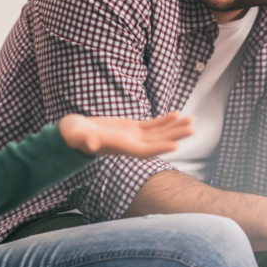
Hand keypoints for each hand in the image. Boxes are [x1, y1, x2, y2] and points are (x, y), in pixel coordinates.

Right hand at [58, 112, 193, 157]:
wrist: (72, 133)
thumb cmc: (74, 135)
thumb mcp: (77, 135)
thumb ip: (85, 139)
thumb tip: (91, 144)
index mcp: (120, 147)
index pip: (144, 151)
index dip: (160, 148)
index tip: (177, 145)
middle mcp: (130, 144)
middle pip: (157, 142)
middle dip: (175, 135)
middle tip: (193, 128)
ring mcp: (132, 136)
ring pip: (158, 133)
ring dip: (175, 128)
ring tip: (191, 120)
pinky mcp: (131, 128)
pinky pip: (152, 125)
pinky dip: (164, 121)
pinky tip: (177, 114)